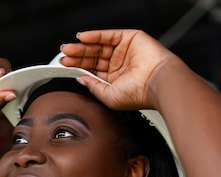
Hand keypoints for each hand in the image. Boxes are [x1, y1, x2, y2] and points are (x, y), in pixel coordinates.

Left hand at [60, 29, 178, 110]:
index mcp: (115, 80)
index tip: (65, 66)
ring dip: (83, 47)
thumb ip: (93, 87)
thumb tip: (80, 79)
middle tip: (63, 56)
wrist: (157, 83)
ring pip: (99, 46)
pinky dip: (94, 36)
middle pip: (93, 58)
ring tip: (68, 48)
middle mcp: (119, 65)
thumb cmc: (138, 94)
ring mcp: (124, 51)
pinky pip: (108, 36)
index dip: (78, 67)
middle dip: (77, 57)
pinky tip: (82, 38)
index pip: (92, 71)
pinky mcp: (130, 39)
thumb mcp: (108, 96)